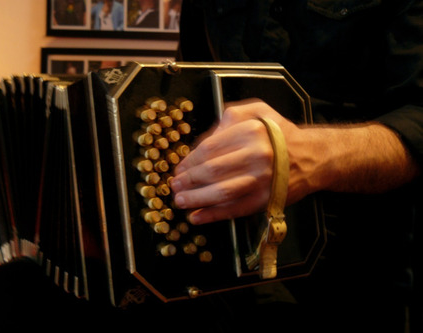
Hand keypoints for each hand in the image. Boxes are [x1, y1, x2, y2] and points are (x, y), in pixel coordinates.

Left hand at [171, 98, 304, 224]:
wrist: (312, 157)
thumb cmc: (280, 134)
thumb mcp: (258, 111)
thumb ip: (230, 116)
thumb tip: (204, 138)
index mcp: (250, 131)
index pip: (209, 148)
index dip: (189, 161)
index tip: (179, 168)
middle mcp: (256, 155)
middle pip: (211, 171)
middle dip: (188, 180)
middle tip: (175, 185)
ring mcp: (262, 180)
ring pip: (221, 192)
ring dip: (196, 199)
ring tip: (180, 201)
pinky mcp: (265, 201)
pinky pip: (234, 209)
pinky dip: (213, 215)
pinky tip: (196, 217)